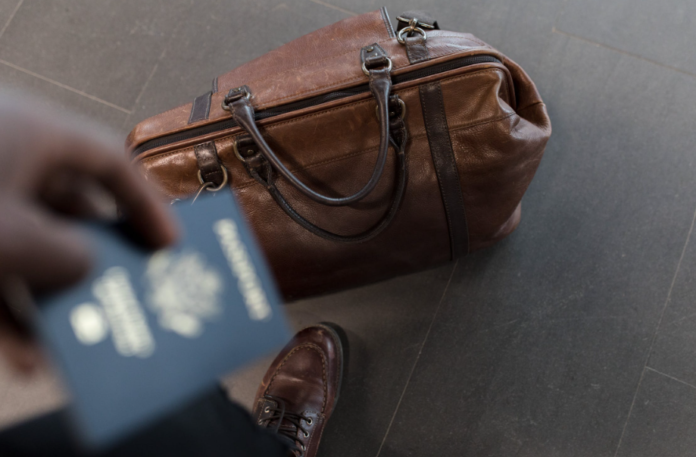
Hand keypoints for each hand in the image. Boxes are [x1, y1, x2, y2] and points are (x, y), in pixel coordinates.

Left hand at [0, 94, 177, 372]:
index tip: (170, 247)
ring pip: (26, 248)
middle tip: (126, 295)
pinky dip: (3, 310)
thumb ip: (70, 255)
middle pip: (71, 210)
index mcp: (33, 133)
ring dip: (50, 299)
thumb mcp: (15, 237)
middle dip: (96, 263)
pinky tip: (17, 354)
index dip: (147, 206)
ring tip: (74, 342)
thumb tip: (84, 267)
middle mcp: (5, 157)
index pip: (112, 163)